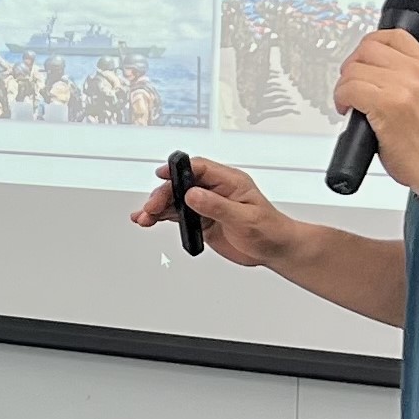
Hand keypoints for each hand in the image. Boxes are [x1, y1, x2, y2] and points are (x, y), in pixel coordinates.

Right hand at [132, 152, 299, 269]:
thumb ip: (218, 206)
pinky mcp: (201, 220)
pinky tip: (149, 220)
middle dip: (163, 194)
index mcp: (230, 182)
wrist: (274, 250)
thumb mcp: (245, 218)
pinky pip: (177, 215)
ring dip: (158, 207)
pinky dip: (161, 217)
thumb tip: (193, 195)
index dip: (179, 169)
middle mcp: (215, 190)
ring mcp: (206, 205)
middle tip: (152, 207)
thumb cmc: (270, 230)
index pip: (200, 168)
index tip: (163, 175)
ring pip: (175, 200)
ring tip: (144, 217)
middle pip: (181, 185)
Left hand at [333, 28, 418, 192]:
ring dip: (344, 86)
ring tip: (350, 102)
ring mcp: (403, 88)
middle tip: (351, 85)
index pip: (393, 36)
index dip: (369, 46)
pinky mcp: (387, 105)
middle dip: (352, 66)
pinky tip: (347, 110)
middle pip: (368, 48)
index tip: (362, 62)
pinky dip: (341, 99)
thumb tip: (373, 69)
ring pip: (354, 69)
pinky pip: (349, 89)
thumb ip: (407, 77)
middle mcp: (417, 74)